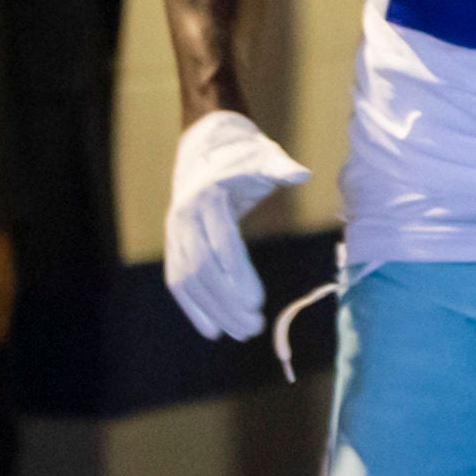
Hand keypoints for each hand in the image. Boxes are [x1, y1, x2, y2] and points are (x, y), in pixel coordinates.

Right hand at [165, 111, 310, 339]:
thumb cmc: (243, 153)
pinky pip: (178, 281)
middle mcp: (185, 219)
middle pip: (202, 270)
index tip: (257, 301)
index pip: (221, 244)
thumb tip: (301, 173)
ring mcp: (175, 233)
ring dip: (212, 310)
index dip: (237, 274)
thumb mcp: (263, 156)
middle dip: (226, 302)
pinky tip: (212, 329)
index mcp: (208, 199)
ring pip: (188, 280)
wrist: (205, 143)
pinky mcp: (174, 243)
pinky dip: (193, 306)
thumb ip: (281, 167)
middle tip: (254, 327)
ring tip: (241, 332)